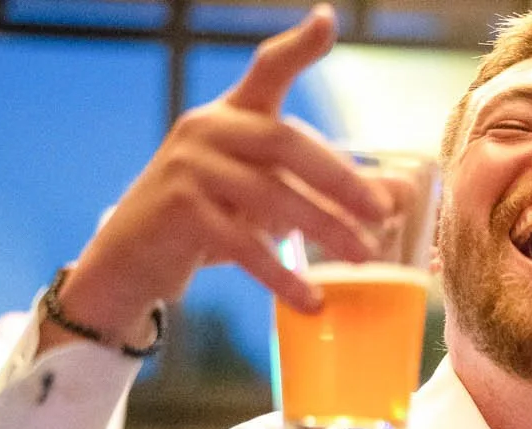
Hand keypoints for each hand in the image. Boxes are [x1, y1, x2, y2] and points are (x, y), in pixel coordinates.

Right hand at [51, 5, 387, 345]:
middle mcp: (208, 128)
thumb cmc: (212, 221)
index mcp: (232, 115)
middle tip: (382, 213)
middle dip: (341, 178)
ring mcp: (188, 166)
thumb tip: (399, 196)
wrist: (132, 259)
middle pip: (287, 142)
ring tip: (364, 258)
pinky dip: (281, 274)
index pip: (266, 70)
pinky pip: (243, 243)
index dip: (298, 47)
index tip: (328, 21)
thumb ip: (323, 190)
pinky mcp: (178, 211)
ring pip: (270, 195)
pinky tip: (310, 298)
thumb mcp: (268, 198)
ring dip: (323, 227)